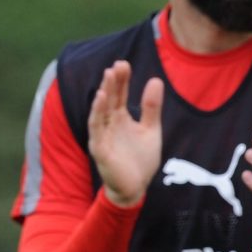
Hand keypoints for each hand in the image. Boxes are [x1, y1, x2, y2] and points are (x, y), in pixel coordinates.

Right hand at [87, 60, 163, 206]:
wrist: (135, 188)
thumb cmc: (140, 160)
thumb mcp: (151, 130)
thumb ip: (151, 108)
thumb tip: (155, 80)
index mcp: (120, 118)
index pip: (119, 95)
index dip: (121, 80)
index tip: (124, 63)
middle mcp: (109, 124)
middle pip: (110, 99)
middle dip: (113, 82)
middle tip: (118, 64)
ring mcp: (103, 135)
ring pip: (101, 111)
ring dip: (104, 93)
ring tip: (108, 76)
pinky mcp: (100, 149)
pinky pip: (96, 128)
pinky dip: (97, 113)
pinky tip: (100, 99)